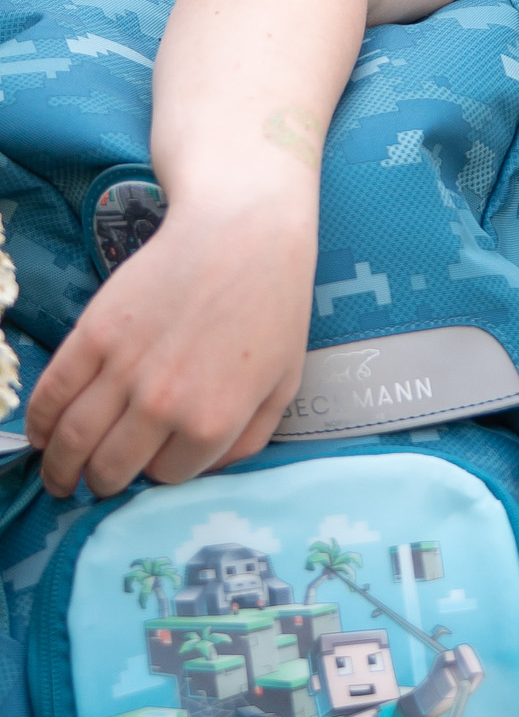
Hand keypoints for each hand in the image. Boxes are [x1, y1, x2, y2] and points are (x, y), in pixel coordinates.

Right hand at [25, 193, 317, 497]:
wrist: (242, 233)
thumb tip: (206, 469)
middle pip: (112, 467)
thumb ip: (248, 439)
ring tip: (59, 477)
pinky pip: (52, 393)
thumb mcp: (283, 384)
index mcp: (211, 423)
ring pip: (73, 439)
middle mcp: (162, 405)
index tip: (154, 460)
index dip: (159, 470)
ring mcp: (123, 369)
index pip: (166, 476)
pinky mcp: (93, 334)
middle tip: (94, 483)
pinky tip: (39, 435)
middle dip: (101, 483)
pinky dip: (38, 422)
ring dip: (59, 467)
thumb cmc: (272, 305)